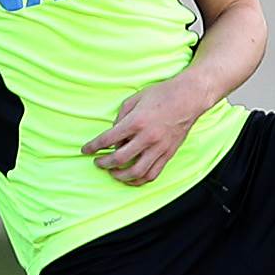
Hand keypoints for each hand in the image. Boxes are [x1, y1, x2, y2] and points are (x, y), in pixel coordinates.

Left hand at [81, 77, 210, 185]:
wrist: (189, 97)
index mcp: (136, 122)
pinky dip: (140, 180)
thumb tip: (114, 133)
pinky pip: (153, 173)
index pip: (108, 139)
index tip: (85, 150)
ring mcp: (159, 148)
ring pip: (136, 172)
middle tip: (98, 162)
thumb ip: (121, 116)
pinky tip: (132, 178)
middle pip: (119, 159)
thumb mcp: (135, 98)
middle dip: (104, 163)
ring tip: (113, 173)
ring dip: (120, 176)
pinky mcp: (168, 153)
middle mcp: (147, 138)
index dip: (93, 147)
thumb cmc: (162, 94)